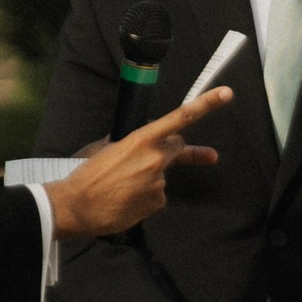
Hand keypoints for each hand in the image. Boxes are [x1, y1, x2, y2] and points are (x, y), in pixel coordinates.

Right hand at [45, 90, 229, 241]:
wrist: (75, 207)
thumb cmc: (84, 175)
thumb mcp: (101, 147)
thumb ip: (122, 140)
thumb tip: (129, 140)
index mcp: (141, 139)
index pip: (180, 118)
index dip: (206, 105)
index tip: (225, 94)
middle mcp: (155, 159)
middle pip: (176, 148)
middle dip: (168, 150)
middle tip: (149, 159)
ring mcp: (159, 183)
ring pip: (161, 176)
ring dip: (147, 178)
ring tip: (120, 186)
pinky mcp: (157, 202)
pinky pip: (156, 196)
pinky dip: (144, 197)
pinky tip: (124, 199)